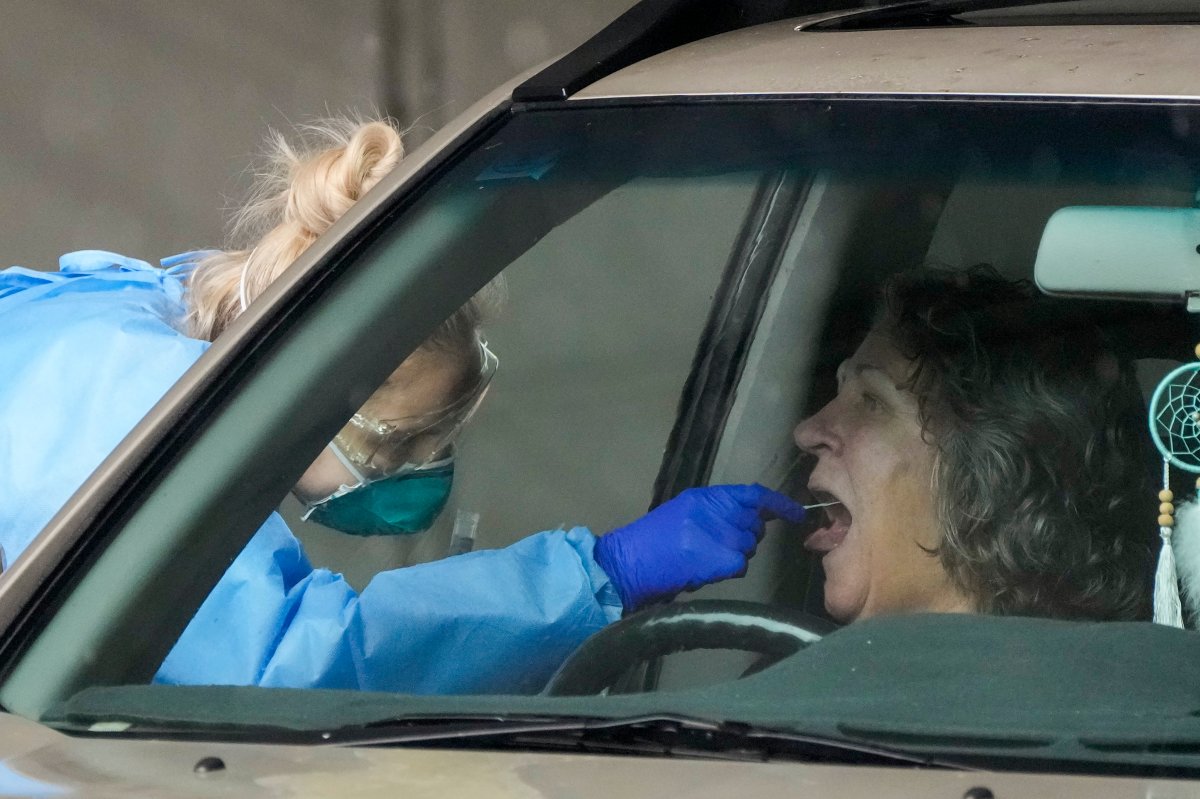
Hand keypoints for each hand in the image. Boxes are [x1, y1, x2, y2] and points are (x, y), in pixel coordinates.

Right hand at [593, 484, 806, 610]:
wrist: (628, 562)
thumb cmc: (652, 541)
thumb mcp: (683, 514)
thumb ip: (714, 512)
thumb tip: (747, 518)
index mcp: (704, 497)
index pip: (752, 494)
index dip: (778, 504)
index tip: (797, 513)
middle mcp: (714, 510)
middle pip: (753, 524)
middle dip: (744, 536)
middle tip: (718, 546)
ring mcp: (718, 533)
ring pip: (748, 546)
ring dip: (733, 555)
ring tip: (704, 558)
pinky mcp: (719, 557)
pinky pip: (739, 564)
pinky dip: (727, 569)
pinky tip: (705, 570)